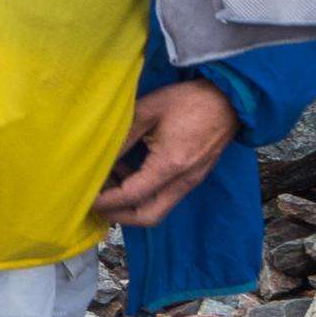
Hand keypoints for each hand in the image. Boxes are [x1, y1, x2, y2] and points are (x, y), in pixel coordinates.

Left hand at [91, 79, 239, 227]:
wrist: (230, 99)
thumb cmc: (189, 100)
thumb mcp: (149, 111)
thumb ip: (124, 136)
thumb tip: (99, 156)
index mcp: (170, 165)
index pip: (132, 196)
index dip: (106, 201)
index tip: (84, 198)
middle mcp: (183, 181)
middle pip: (148, 217)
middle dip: (119, 216)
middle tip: (94, 203)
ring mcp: (191, 181)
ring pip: (157, 209)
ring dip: (130, 204)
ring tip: (105, 184)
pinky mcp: (194, 176)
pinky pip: (165, 196)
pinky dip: (144, 193)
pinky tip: (126, 170)